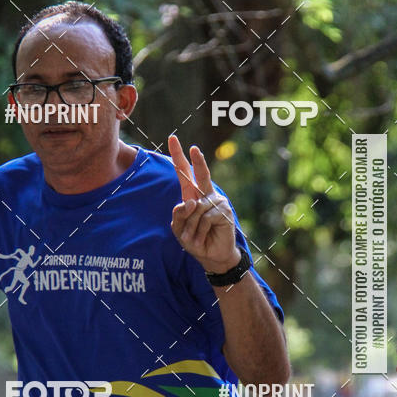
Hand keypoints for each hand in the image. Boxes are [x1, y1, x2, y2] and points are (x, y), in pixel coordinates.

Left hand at [168, 134, 238, 273]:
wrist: (212, 257)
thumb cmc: (195, 241)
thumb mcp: (179, 230)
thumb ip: (179, 215)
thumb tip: (191, 201)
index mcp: (192, 196)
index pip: (184, 174)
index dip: (179, 157)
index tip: (173, 139)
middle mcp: (205, 195)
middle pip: (200, 174)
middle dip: (196, 160)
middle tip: (193, 147)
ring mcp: (216, 202)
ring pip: (195, 208)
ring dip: (191, 227)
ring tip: (195, 238)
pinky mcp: (223, 211)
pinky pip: (204, 217)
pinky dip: (200, 230)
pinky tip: (204, 238)